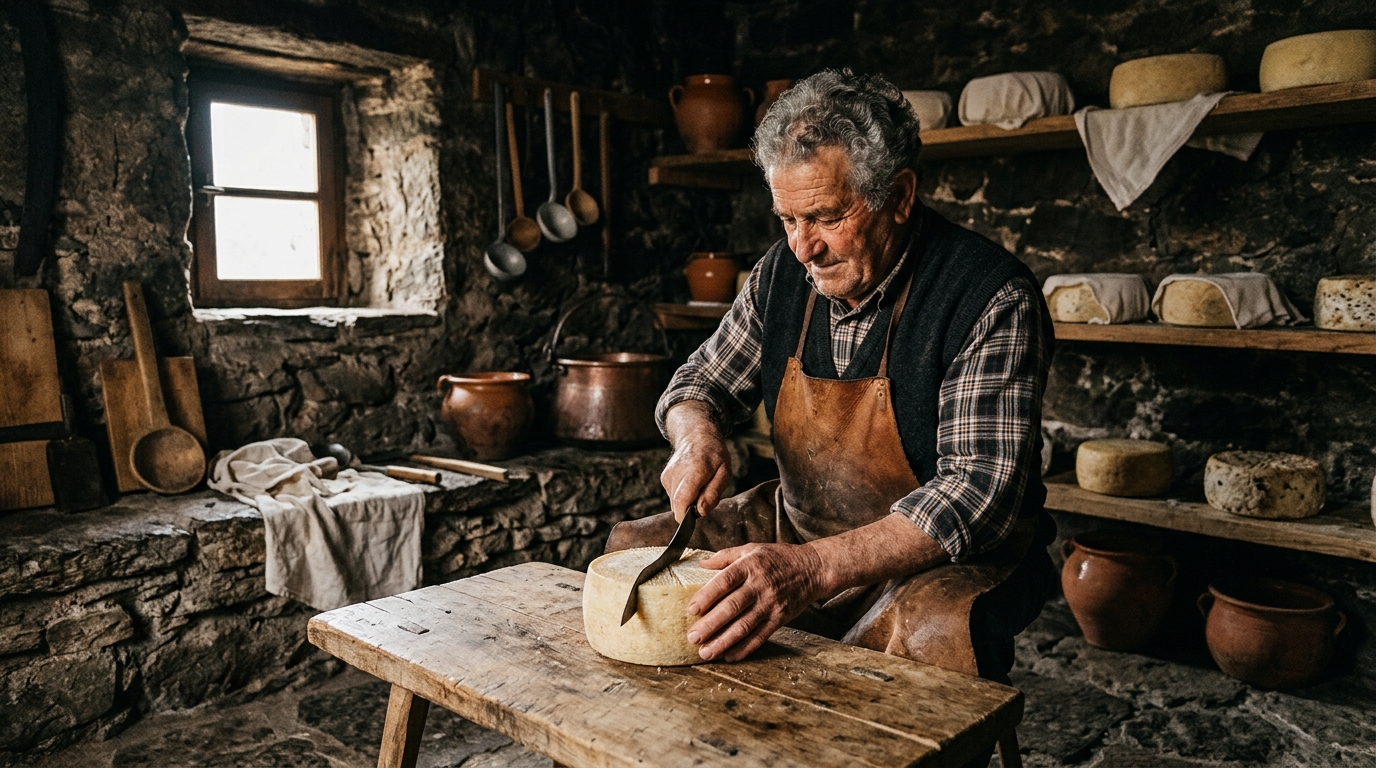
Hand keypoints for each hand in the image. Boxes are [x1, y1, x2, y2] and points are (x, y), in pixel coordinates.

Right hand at [661, 401, 732, 520]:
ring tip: (700, 486)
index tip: (693, 519)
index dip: (685, 516)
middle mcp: (676, 473)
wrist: (696, 436)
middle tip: (706, 495)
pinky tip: (691, 483)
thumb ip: (713, 493)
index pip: (681, 500)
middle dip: (692, 509)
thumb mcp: (724, 473)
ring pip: (676, 503)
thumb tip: (700, 512)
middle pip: (679, 505)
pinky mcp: (664, 479)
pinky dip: (684, 495)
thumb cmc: (714, 455)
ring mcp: (667, 476)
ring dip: (689, 501)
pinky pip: (674, 497)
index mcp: (694, 471)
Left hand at [686, 543, 828, 661]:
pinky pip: (761, 637)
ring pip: (744, 626)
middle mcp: (760, 586)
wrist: (813, 569)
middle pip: (732, 607)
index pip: (725, 581)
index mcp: (749, 566)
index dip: (707, 596)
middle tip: (693, 637)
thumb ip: (725, 556)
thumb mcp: (752, 549)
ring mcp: (771, 604)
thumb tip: (702, 564)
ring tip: (706, 652)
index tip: (691, 609)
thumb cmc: (780, 558)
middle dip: (711, 624)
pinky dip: (745, 648)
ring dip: (723, 641)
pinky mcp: (780, 619)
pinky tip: (730, 655)